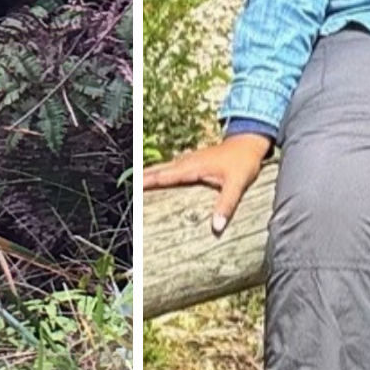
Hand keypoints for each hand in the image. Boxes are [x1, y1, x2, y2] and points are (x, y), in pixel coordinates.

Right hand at [141, 133, 273, 236]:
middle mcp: (186, 162)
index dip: (144, 183)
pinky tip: (154, 180)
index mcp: (191, 167)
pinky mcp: (193, 161)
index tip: (128, 189)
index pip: (162, 177)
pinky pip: (169, 169)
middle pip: (156, 171)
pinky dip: (158, 174)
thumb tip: (216, 227)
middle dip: (139, 179)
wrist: (250, 141)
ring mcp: (188, 160)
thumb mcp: (237, 184)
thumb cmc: (244, 161)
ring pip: (161, 168)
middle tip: (120, 187)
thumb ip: (226, 205)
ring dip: (146, 176)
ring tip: (130, 186)